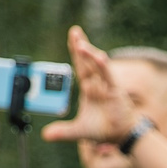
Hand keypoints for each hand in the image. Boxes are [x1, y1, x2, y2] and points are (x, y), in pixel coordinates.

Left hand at [40, 27, 138, 144]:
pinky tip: (99, 57)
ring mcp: (106, 86)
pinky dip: (103, 67)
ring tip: (81, 43)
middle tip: (74, 31)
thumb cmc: (103, 130)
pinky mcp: (115, 91)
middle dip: (81, 46)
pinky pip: (108, 76)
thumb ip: (63, 132)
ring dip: (89, 54)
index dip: (76, 53)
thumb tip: (45, 135)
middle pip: (87, 62)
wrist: (121, 136)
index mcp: (89, 89)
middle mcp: (97, 84)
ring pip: (97, 66)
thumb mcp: (79, 131)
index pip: (80, 67)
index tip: (72, 39)